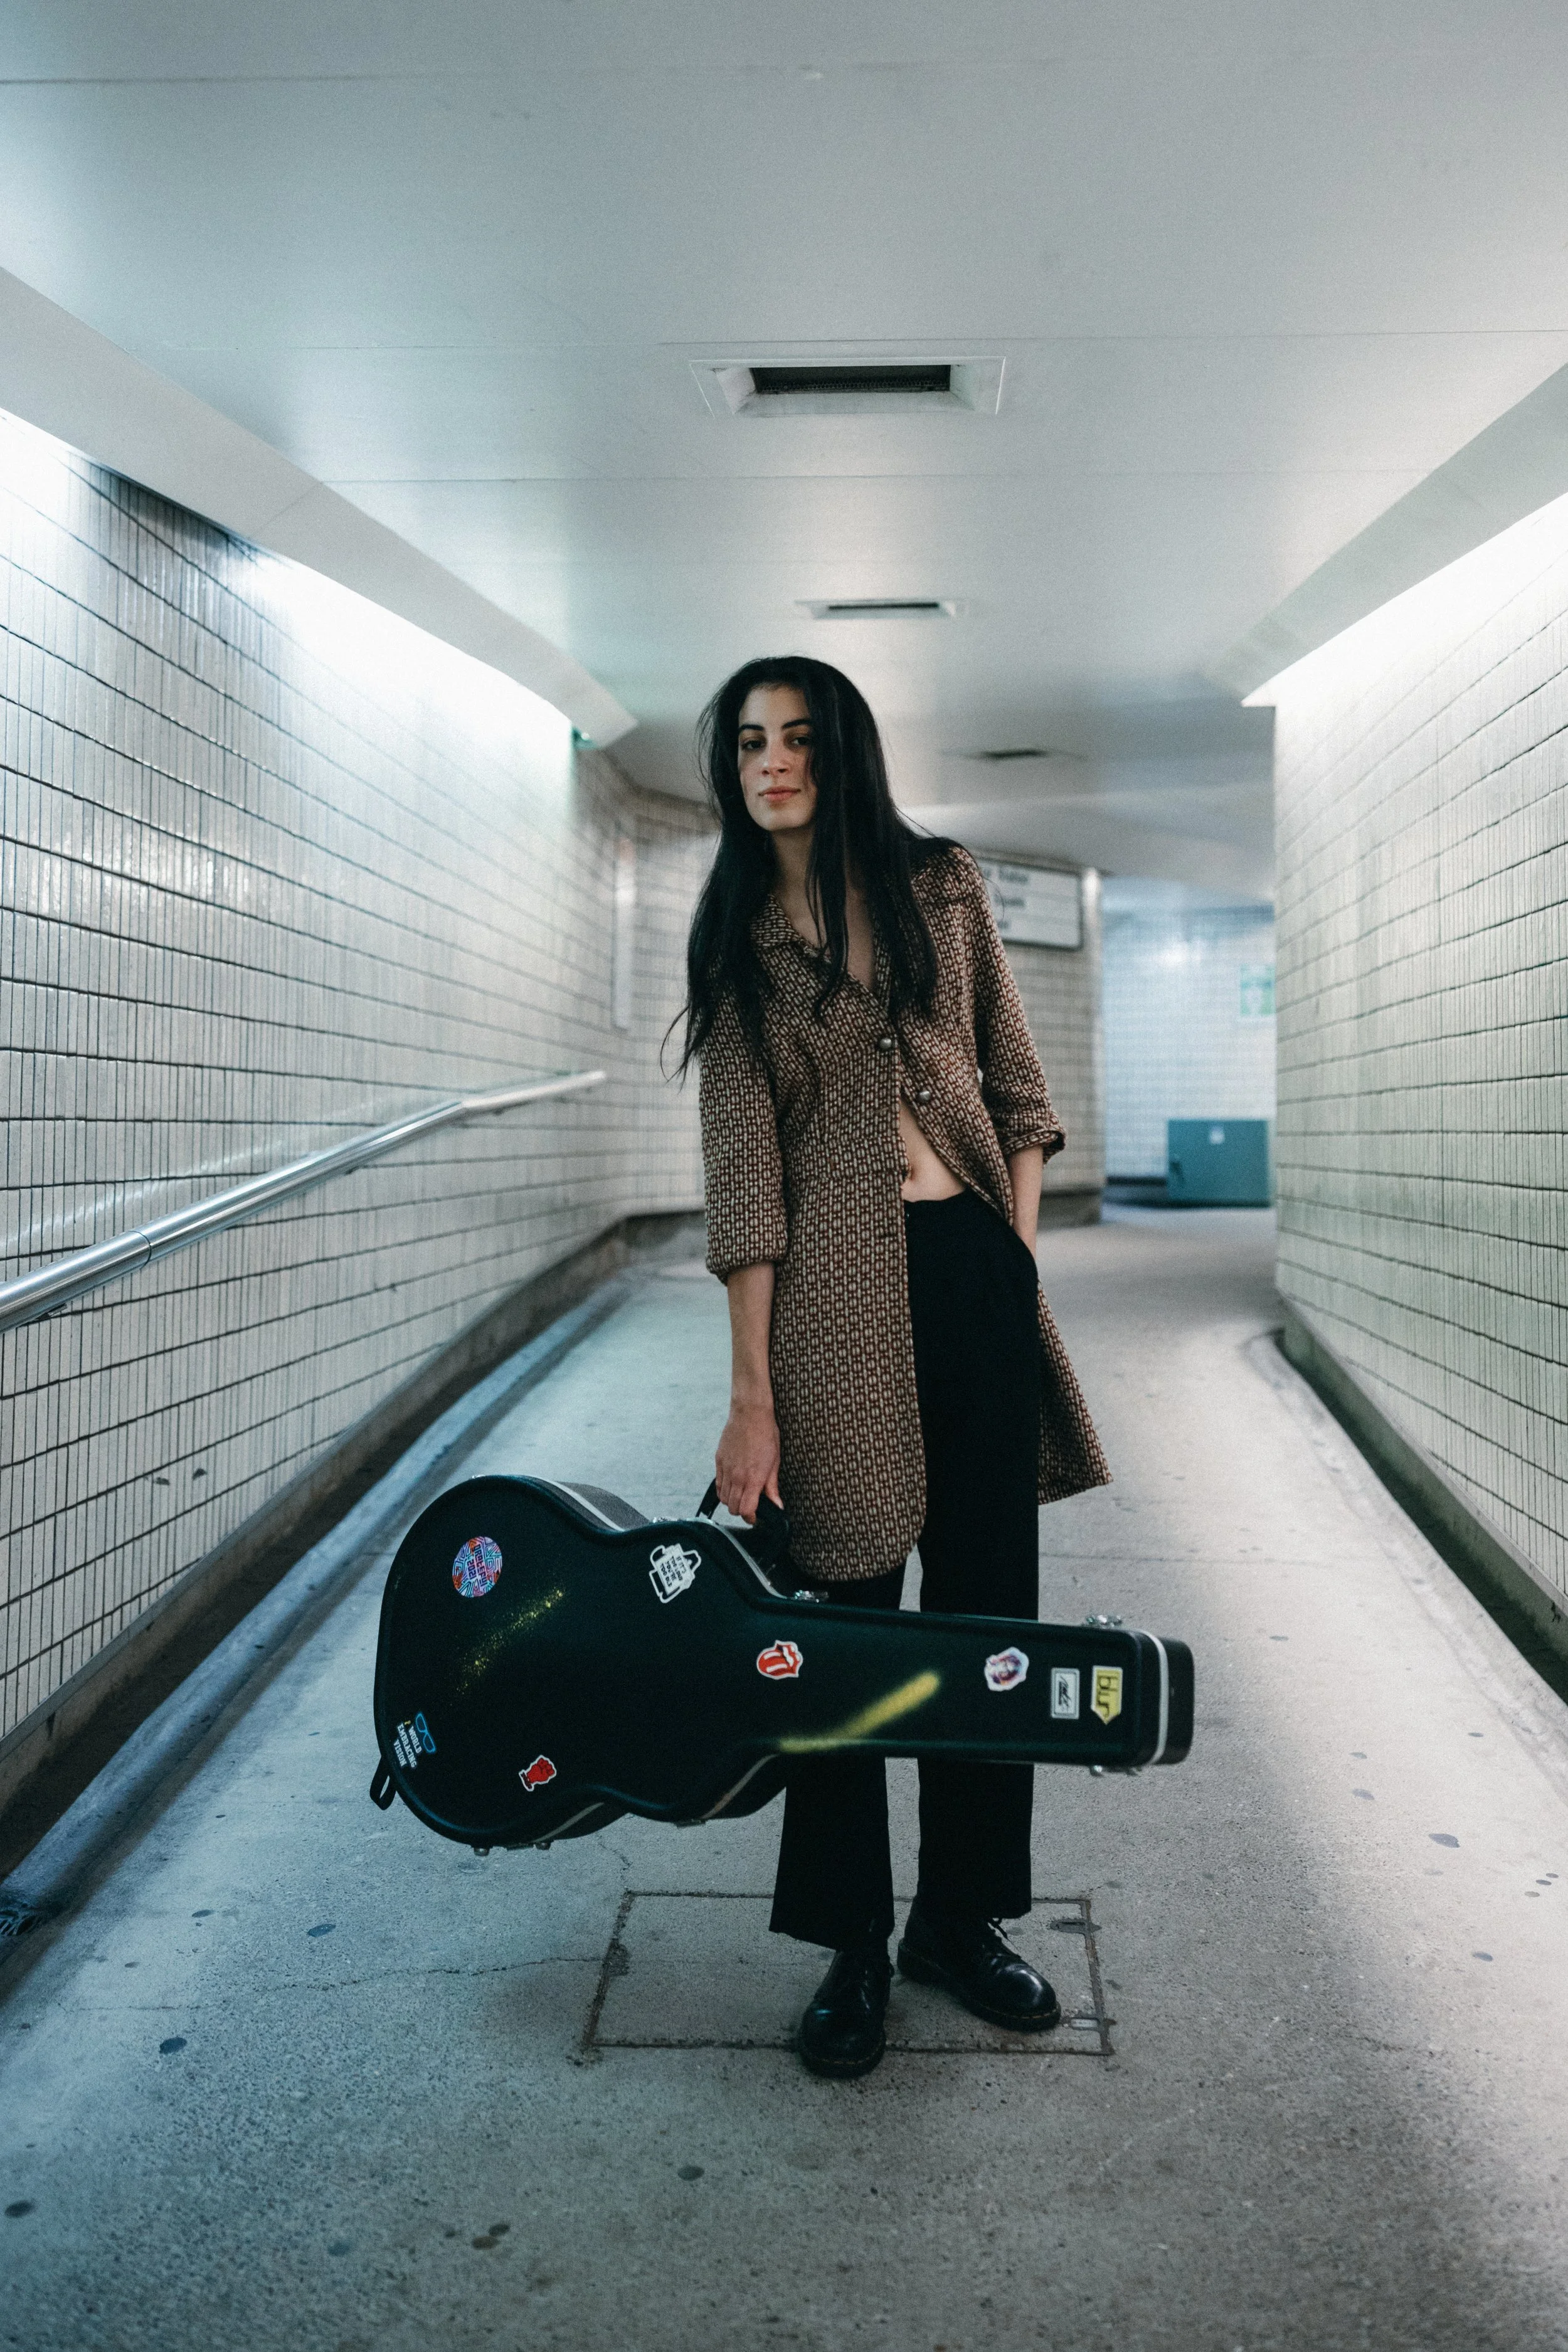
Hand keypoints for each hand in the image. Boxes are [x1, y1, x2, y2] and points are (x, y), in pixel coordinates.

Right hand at [715, 1398, 782, 1524]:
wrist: (750, 1413)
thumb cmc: (766, 1434)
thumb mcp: (775, 1461)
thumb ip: (772, 1487)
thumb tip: (777, 1505)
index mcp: (753, 1478)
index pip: (746, 1509)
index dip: (751, 1518)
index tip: (756, 1517)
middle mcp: (737, 1476)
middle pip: (733, 1508)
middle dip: (742, 1512)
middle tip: (751, 1508)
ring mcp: (726, 1469)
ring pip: (723, 1498)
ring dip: (732, 1502)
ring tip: (742, 1496)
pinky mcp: (719, 1461)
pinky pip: (718, 1484)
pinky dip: (724, 1490)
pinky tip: (733, 1486)